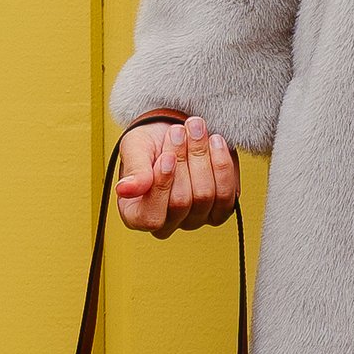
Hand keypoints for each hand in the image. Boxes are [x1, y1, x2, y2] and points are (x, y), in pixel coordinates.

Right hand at [116, 117, 239, 236]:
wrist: (178, 130)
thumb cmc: (151, 143)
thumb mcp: (135, 149)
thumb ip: (134, 170)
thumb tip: (125, 190)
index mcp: (136, 215)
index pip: (151, 217)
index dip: (162, 185)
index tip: (167, 156)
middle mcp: (167, 224)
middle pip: (181, 201)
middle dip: (183, 160)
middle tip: (178, 131)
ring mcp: (196, 219)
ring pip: (205, 195)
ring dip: (202, 157)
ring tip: (196, 129)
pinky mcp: (221, 209)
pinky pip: (228, 194)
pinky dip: (222, 165)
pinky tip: (215, 142)